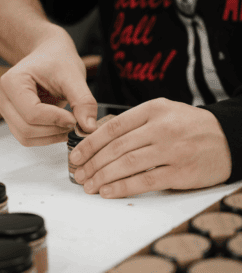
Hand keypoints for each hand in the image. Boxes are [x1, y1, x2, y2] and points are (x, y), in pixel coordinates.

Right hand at [0, 26, 97, 145]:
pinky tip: (61, 127)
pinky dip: (47, 137)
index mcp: (12, 81)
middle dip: (55, 130)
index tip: (76, 119)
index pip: (33, 113)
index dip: (57, 120)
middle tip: (76, 123)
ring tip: (69, 125)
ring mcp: (6, 110)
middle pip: (27, 128)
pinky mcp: (14, 119)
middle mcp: (3, 97)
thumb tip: (89, 128)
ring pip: (26, 137)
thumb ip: (83, 102)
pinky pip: (28, 138)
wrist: (49, 56)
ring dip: (51, 136)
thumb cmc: (58, 60)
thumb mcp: (74, 76)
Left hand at [70, 98, 231, 197]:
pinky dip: (123, 187)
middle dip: (92, 163)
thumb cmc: (187, 125)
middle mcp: (160, 127)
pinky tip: (108, 192)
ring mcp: (171, 149)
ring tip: (89, 186)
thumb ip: (134, 123)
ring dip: (103, 176)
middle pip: (116, 147)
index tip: (76, 156)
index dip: (90, 143)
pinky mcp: (181, 171)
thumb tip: (100, 139)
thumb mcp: (162, 113)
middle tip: (78, 174)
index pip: (112, 127)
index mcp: (152, 110)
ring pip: (127, 164)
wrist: (227, 136)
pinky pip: (145, 180)